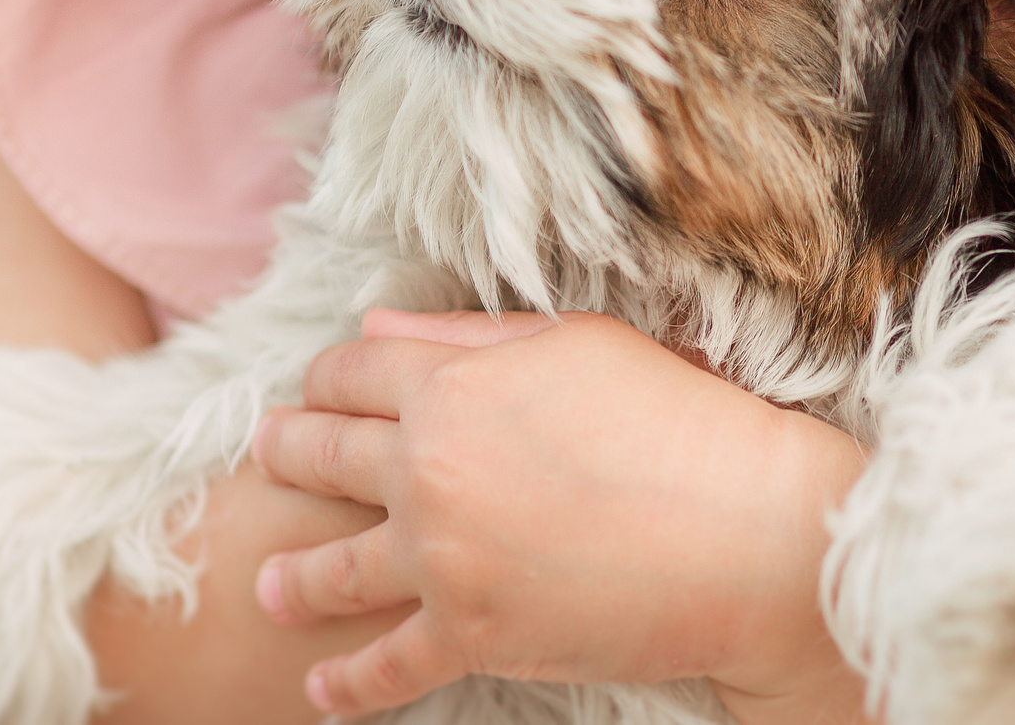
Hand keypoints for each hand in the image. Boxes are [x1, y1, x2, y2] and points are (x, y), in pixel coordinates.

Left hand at [249, 309, 870, 718]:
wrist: (748, 534)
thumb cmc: (681, 420)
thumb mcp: (578, 344)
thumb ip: (470, 337)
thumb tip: (378, 325)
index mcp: (453, 385)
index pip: (354, 373)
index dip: (327, 378)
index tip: (315, 389)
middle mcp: (429, 468)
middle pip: (325, 456)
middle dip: (288, 451)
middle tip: (267, 456)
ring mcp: (442, 558)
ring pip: (334, 568)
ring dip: (292, 577)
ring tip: (268, 586)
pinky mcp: (471, 635)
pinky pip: (387, 665)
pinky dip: (347, 684)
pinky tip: (320, 690)